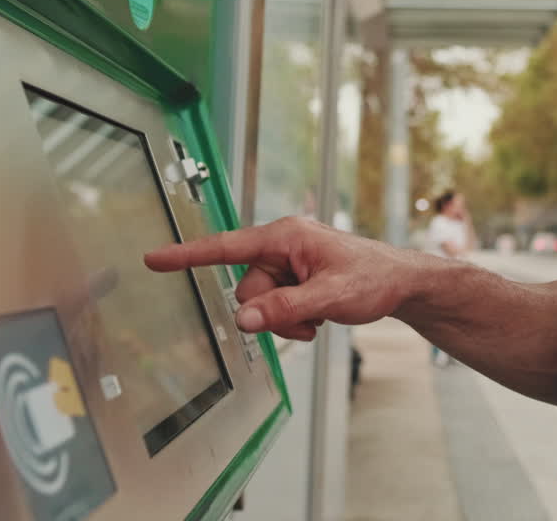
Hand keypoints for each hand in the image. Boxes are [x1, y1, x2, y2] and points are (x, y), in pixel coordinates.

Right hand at [143, 216, 447, 341]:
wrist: (402, 284)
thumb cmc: (374, 278)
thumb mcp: (329, 297)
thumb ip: (283, 309)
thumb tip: (243, 319)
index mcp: (284, 236)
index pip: (225, 247)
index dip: (187, 255)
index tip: (154, 258)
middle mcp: (281, 246)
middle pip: (246, 288)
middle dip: (272, 310)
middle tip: (310, 314)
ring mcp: (288, 264)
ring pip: (260, 304)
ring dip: (286, 318)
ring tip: (320, 314)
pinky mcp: (294, 280)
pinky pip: (274, 308)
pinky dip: (294, 319)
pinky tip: (320, 314)